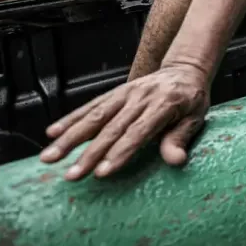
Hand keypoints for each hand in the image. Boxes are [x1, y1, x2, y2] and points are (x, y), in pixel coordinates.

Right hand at [40, 64, 209, 179]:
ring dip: (70, 137)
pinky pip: (91, 105)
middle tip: (71, 175)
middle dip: (89, 153)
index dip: (120, 153)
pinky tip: (53, 132)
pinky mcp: (115, 92)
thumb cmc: (191, 100)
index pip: (138, 132)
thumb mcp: (195, 119)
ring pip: (95, 116)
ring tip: (50, 156)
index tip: (102, 172)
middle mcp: (140, 97)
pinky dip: (71, 118)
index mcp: (164, 104)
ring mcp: (125, 93)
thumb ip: (181, 138)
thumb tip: (176, 161)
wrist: (184, 71)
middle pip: (112, 127)